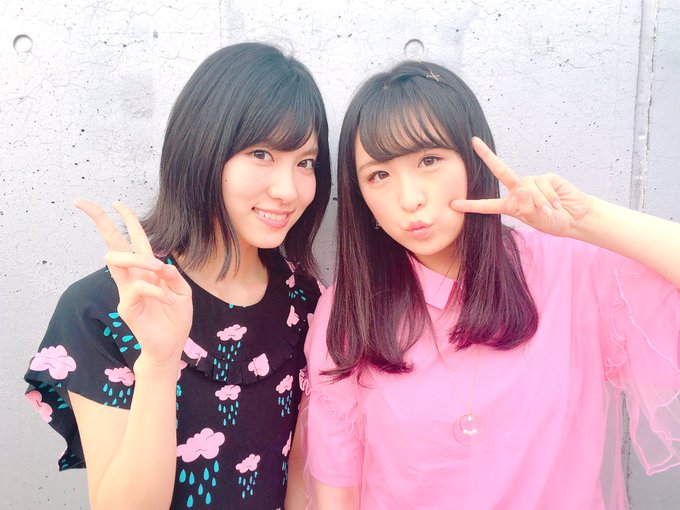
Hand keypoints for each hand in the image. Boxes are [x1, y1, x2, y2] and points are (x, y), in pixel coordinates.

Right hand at [75, 199, 192, 367]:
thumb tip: (161, 264)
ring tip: (157, 269)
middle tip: (84, 203)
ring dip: (138, 258)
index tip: (115, 202)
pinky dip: (156, 290)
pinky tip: (166, 299)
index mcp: (148, 270)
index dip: (126, 220)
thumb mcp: (183, 293)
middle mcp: (134, 277)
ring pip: (117, 260)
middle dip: (100, 221)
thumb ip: (173, 277)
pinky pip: (138, 287)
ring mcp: (127, 290)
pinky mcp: (127, 306)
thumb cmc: (175, 319)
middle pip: (113, 243)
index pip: (134, 240)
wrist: (170, 346)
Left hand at [450, 137, 593, 237]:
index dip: (470, 205)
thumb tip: (521, 188)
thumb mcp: (535, 220)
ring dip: (541, 203)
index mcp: (510, 205)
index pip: (487, 205)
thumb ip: (526, 207)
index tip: (453, 203)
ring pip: (529, 187)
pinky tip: (557, 204)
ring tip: (550, 211)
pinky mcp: (547, 177)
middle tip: (474, 141)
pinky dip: (550, 198)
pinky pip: (543, 185)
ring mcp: (532, 182)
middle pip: (500, 170)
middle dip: (487, 155)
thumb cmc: (553, 221)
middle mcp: (518, 190)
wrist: (575, 218)